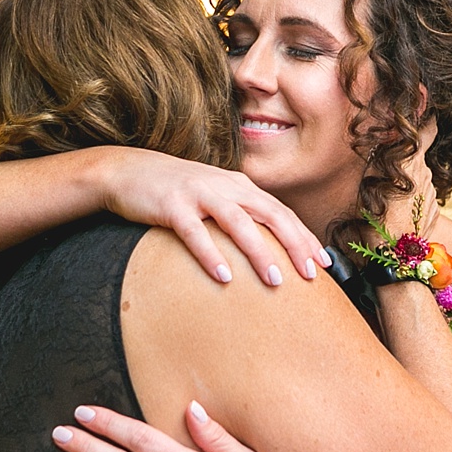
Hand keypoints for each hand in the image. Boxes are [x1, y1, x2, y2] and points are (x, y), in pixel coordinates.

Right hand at [94, 147, 326, 286]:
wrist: (127, 170)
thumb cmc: (176, 191)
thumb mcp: (214, 198)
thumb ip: (240, 215)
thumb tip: (268, 250)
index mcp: (239, 186)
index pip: (282, 212)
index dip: (305, 237)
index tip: (323, 264)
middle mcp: (225, 186)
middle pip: (271, 214)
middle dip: (295, 245)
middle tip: (310, 276)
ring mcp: (199, 194)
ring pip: (239, 222)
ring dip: (260, 252)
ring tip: (275, 281)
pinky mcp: (172, 206)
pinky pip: (195, 232)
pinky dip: (211, 254)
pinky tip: (223, 277)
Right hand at [381, 119, 440, 240]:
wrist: (391, 252)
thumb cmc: (374, 213)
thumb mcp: (370, 175)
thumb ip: (382, 152)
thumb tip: (391, 136)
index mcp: (412, 160)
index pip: (427, 129)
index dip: (426, 121)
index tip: (424, 117)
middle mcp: (426, 173)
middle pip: (417, 159)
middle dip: (405, 162)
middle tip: (384, 174)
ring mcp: (432, 194)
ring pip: (420, 180)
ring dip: (408, 185)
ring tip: (388, 200)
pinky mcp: (433, 211)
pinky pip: (422, 199)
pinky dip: (412, 202)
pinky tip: (397, 213)